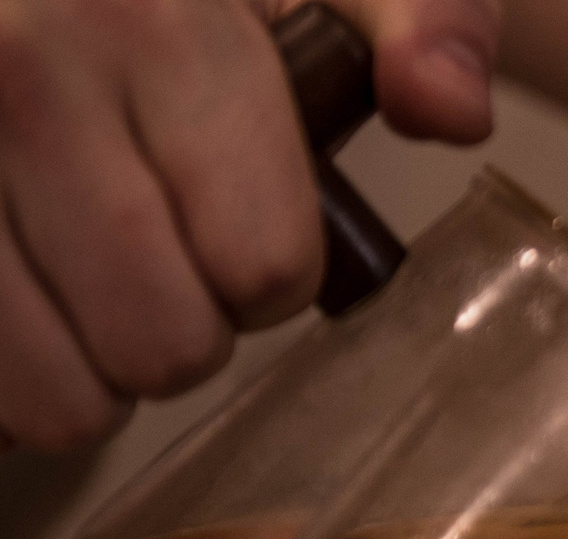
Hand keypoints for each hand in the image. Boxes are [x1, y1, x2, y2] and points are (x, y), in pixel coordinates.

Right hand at [0, 0, 498, 451]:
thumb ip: (425, 21)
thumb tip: (449, 109)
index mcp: (156, 21)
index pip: (263, 268)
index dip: (266, 274)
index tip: (232, 223)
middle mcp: (24, 74)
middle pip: (164, 346)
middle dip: (179, 333)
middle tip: (150, 262)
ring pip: (58, 396)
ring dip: (84, 371)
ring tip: (75, 282)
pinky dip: (10, 379)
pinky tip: (20, 300)